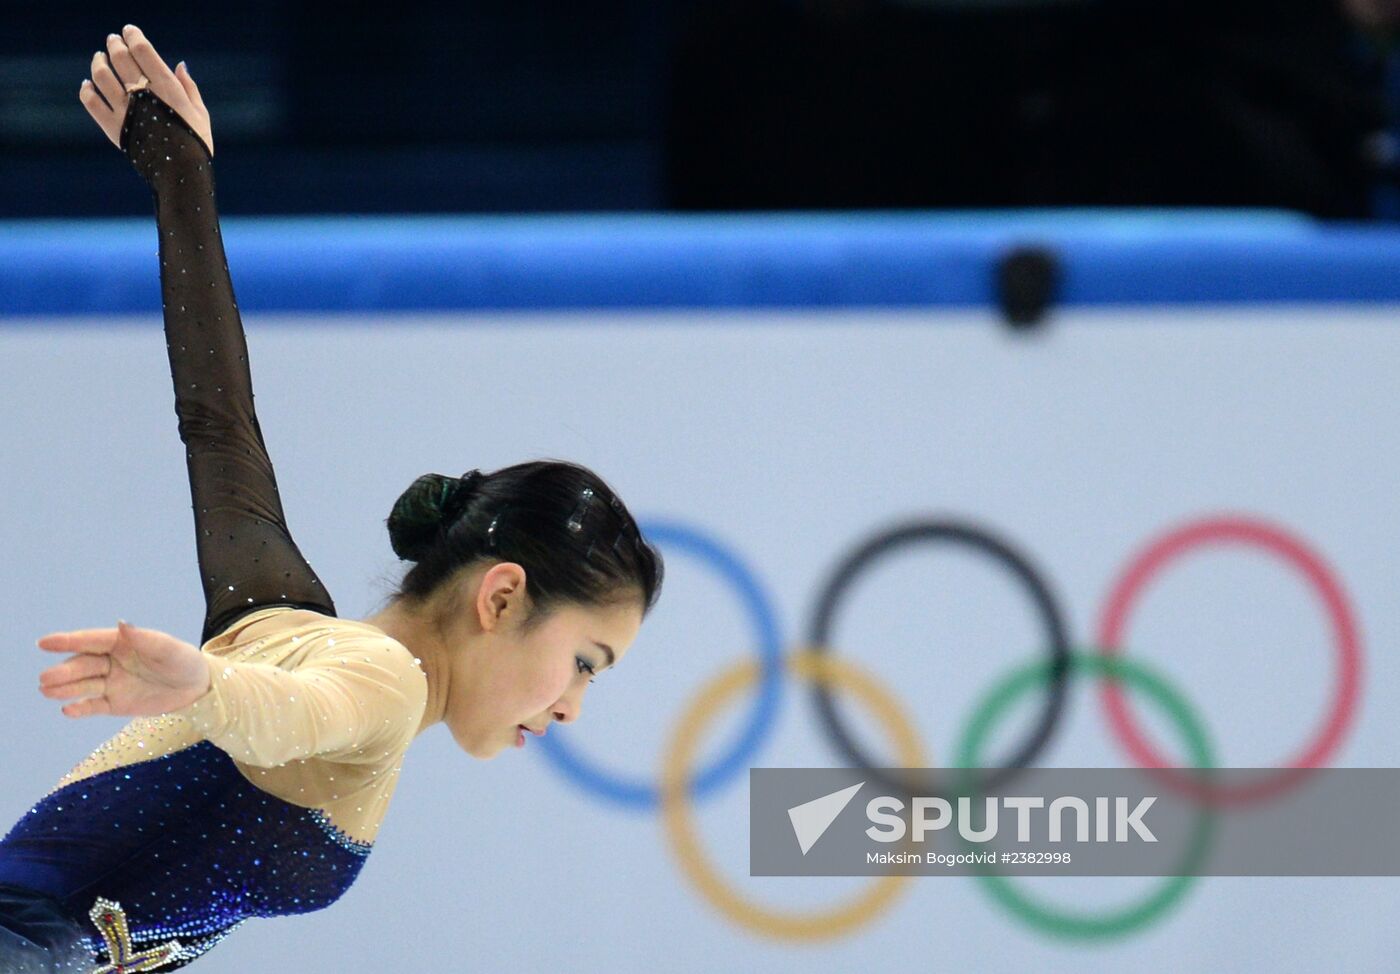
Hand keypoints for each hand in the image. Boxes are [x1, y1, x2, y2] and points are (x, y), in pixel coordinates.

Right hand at [38, 620, 210, 718]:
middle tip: (45, 678)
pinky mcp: (115, 704)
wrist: (197, 689)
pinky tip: (68, 710)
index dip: (67, 641)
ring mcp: (111, 683)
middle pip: (83, 665)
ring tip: (46, 690)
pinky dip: (81, 708)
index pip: (90, 641)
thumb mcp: (169, 650)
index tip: (44, 642)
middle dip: (64, 671)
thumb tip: (122, 623)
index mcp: (122, 642)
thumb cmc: (184, 661)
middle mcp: (111, 662)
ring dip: (64, 688)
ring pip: (83, 685)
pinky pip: (94, 706)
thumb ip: (145, 639)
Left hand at [78, 24, 212, 157]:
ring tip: (100, 58)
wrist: (182, 174)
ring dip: (98, 62)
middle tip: (113, 41)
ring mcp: (125, 110)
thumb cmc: (196, 143)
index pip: (143, 50)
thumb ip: (189, 86)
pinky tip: (88, 85)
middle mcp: (142, 94)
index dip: (133, 36)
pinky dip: (86, 89)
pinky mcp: (112, 127)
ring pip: (101, 75)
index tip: (129, 31)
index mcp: (166, 87)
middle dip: (115, 45)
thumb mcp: (200, 113)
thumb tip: (179, 65)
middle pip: (120, 58)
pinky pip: (90, 102)